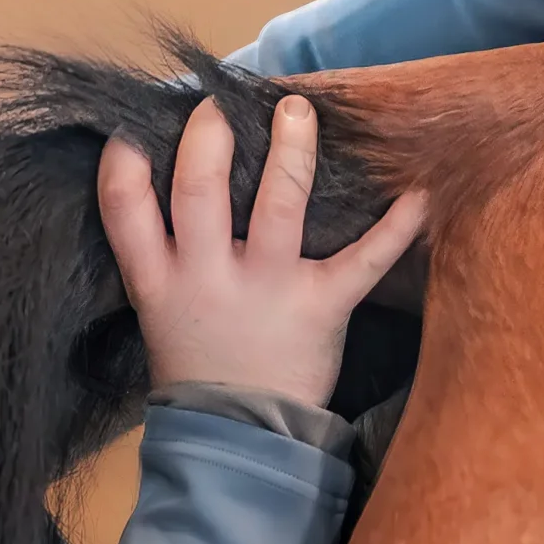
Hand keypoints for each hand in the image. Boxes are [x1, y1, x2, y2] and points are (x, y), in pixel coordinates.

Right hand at [99, 94, 428, 406]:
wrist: (240, 439)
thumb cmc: (201, 364)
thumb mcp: (159, 312)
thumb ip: (163, 253)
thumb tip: (171, 178)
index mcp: (160, 280)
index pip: (125, 210)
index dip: (124, 164)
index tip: (132, 130)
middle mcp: (207, 277)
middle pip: (200, 191)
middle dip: (210, 138)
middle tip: (220, 104)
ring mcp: (267, 289)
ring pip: (277, 206)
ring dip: (291, 152)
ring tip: (298, 111)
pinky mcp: (321, 306)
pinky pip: (363, 261)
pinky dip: (396, 227)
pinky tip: (419, 195)